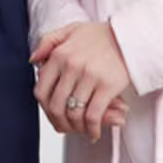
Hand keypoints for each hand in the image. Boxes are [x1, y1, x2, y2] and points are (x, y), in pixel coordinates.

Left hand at [32, 22, 133, 141]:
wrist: (130, 36)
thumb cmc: (101, 35)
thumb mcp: (70, 30)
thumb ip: (48, 42)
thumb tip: (33, 61)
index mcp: (59, 54)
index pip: (41, 91)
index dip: (45, 109)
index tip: (53, 115)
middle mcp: (71, 65)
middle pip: (56, 107)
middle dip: (60, 123)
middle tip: (67, 128)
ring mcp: (89, 76)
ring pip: (74, 114)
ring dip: (77, 128)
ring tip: (81, 129)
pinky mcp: (107, 86)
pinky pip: (93, 115)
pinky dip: (92, 129)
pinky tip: (94, 132)